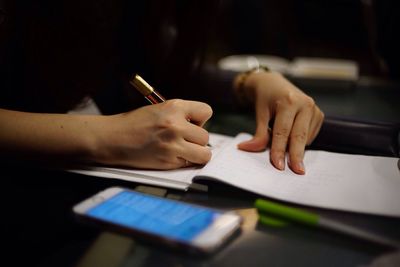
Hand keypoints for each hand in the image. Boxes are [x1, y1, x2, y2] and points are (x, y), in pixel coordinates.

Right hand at [91, 99, 212, 169]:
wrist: (112, 138)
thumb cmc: (133, 123)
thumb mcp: (158, 109)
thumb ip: (180, 115)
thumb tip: (198, 127)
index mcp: (174, 107)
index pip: (206, 111)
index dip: (200, 120)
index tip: (192, 124)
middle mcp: (176, 125)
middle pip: (205, 136)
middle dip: (196, 140)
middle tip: (183, 140)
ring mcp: (173, 144)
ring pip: (204, 153)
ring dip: (196, 154)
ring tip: (182, 150)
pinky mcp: (168, 161)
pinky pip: (190, 164)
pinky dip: (185, 163)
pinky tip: (172, 157)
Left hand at [235, 71, 323, 173]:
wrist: (274, 83)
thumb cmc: (266, 98)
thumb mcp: (260, 114)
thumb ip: (258, 133)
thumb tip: (248, 148)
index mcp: (289, 101)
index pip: (282, 132)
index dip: (279, 150)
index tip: (278, 165)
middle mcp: (305, 104)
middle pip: (299, 136)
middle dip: (296, 155)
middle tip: (296, 171)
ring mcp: (314, 109)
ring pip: (305, 138)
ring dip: (295, 148)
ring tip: (283, 147)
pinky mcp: (319, 115)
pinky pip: (309, 136)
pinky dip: (300, 142)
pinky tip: (291, 137)